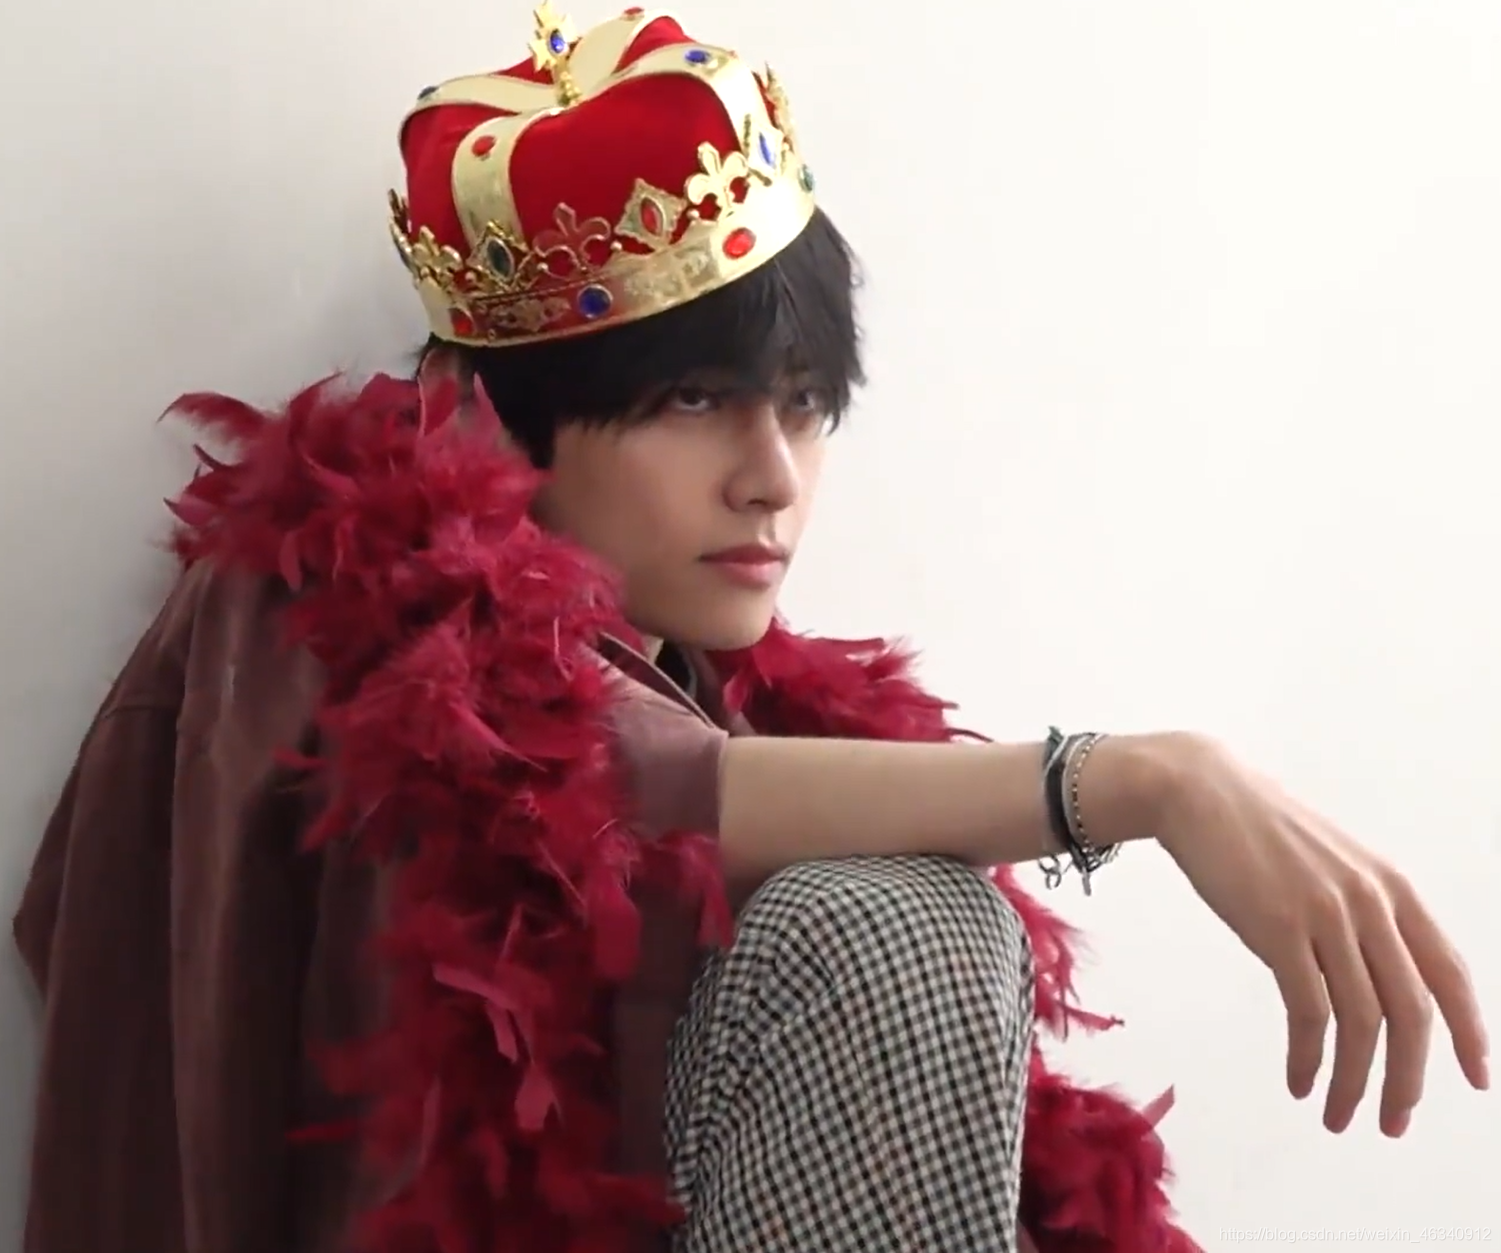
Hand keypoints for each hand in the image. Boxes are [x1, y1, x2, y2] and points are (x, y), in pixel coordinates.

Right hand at [1121, 732, 1489, 1136]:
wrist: (1200, 791)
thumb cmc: (1258, 827)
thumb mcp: (1333, 863)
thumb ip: (1363, 911)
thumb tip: (1377, 976)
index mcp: (1391, 887)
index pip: (1449, 972)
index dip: (1470, 1032)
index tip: (1477, 1078)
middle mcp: (1369, 903)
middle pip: (1411, 1012)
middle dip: (1408, 1079)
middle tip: (1394, 1121)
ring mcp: (1325, 915)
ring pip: (1360, 1022)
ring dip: (1354, 1082)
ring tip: (1339, 1115)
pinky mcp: (1278, 928)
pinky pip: (1308, 1012)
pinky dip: (1309, 1058)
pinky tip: (1300, 1079)